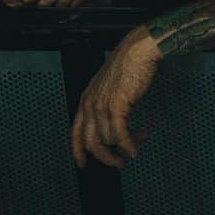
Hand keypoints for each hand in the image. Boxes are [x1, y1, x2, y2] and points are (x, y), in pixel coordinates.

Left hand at [71, 27, 158, 167]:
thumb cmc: (128, 63)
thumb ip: (106, 103)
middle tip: (118, 162)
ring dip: (124, 147)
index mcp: (86, 99)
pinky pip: (120, 134)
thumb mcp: (109, 85)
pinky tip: (135, 148)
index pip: (76, 133)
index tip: (82, 163)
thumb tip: (113, 123)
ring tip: (137, 143)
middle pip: (92, 143)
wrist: (138, 50)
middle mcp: (90, 105)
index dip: (78, 151)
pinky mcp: (116, 107)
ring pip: (108, 140)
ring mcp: (102, 107)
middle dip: (105, 157)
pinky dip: (128, 145)